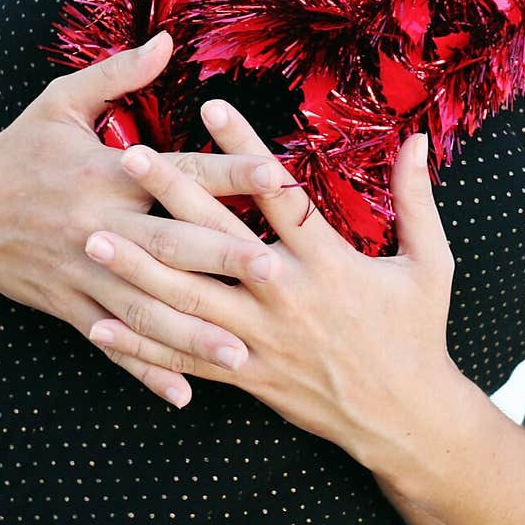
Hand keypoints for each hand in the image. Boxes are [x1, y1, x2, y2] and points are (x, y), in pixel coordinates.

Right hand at [0, 33, 270, 405]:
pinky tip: (181, 394)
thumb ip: (119, 73)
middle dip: (223, 260)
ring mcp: (87, 273)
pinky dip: (146, 370)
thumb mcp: (62, 102)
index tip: (279, 175)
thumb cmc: (22, 150)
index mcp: (110, 173)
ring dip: (195, 332)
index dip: (232, 171)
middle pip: (172, 245)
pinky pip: (113, 344)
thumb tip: (168, 39)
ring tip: (242, 351)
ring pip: (148, 308)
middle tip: (275, 273)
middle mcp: (103, 226)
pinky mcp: (72, 306)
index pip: (182, 171)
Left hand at [82, 100, 457, 457]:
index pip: (277, 193)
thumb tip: (418, 139)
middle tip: (128, 157)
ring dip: (137, 268)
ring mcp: (259, 338)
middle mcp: (285, 295)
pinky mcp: (245, 374)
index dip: (242, 148)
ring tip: (94, 236)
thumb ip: (416, 198)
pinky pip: (184, 357)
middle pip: (216, 237)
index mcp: (329, 262)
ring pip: (187, 299)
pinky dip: (140, 345)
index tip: (210, 107)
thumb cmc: (418, 331)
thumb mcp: (430, 261)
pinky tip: (98, 325)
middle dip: (170, 194)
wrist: (405, 417)